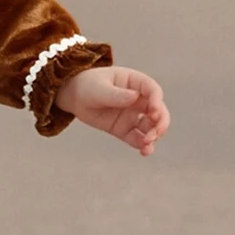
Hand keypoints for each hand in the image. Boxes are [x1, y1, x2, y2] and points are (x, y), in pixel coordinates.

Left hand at [53, 65, 170, 156]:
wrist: (74, 96)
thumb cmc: (88, 85)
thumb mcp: (99, 88)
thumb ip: (115, 94)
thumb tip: (134, 97)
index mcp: (135, 83)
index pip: (152, 91)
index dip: (157, 101)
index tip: (153, 112)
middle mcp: (138, 99)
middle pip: (158, 111)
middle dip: (160, 122)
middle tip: (154, 133)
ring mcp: (133, 115)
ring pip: (151, 126)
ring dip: (153, 135)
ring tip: (146, 144)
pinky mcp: (125, 129)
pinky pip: (137, 138)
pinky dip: (143, 145)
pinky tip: (144, 152)